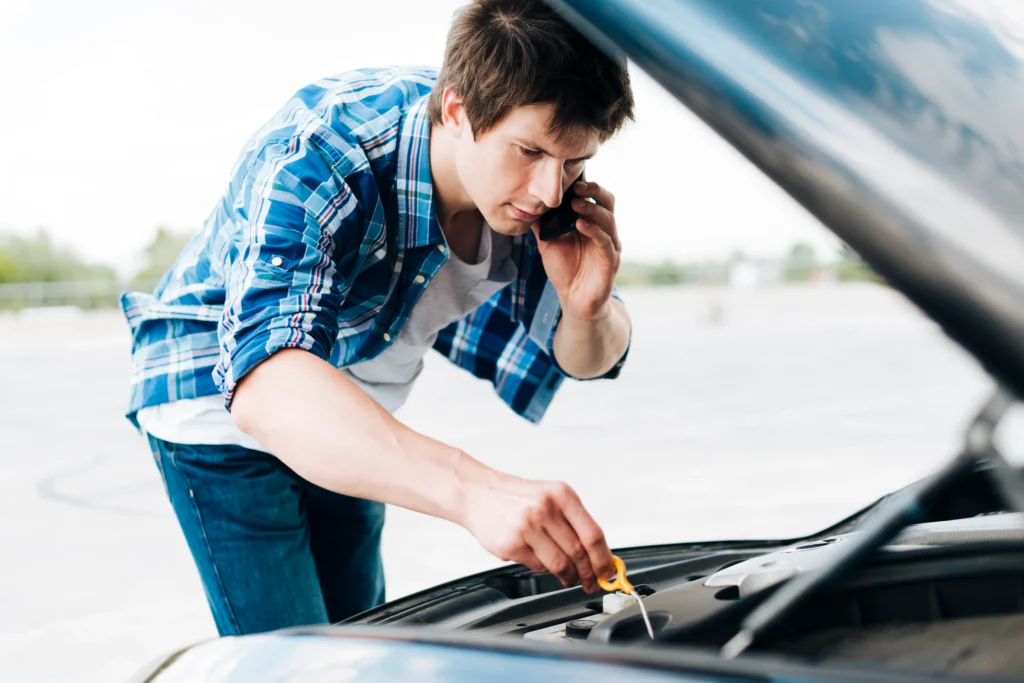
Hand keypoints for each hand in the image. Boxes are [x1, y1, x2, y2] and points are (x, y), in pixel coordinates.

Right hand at [458, 472, 614, 592]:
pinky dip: (543, 569)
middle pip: (578, 552)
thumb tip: (599, 555)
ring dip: (568, 576)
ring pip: (559, 564)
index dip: (604, 559)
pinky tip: (540, 560)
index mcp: (561, 494)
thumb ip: (575, 522)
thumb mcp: (551, 497)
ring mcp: (526, 527)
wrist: (478, 493)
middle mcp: (545, 508)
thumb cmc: (518, 498)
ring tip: (569, 577)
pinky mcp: (511, 544)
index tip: (609, 572)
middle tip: (591, 582)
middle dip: (589, 573)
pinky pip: (538, 567)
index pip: (592, 534)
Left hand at [532, 179, 621, 321]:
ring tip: (575, 204)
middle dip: (594, 190)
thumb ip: (541, 225)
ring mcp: (610, 245)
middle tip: (576, 187)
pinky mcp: (611, 261)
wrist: (573, 299)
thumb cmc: (565, 270)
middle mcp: (605, 231)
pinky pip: (606, 242)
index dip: (586, 185)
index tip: (570, 179)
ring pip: (608, 219)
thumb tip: (528, 205)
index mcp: (592, 222)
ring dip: (592, 209)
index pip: (596, 196)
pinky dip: (594, 231)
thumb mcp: (548, 243)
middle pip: (608, 202)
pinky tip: (580, 225)